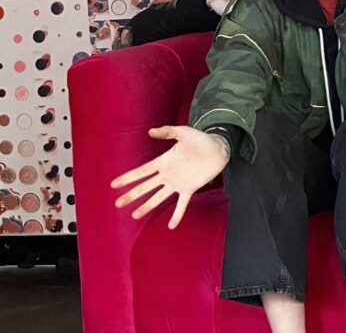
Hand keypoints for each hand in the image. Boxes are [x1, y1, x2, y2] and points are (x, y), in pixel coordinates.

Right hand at [110, 126, 229, 228]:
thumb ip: (167, 131)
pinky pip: (182, 204)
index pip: (141, 171)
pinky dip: (177, 215)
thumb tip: (151, 131)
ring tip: (134, 216)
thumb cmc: (200, 139)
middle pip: (145, 187)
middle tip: (117, 204)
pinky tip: (171, 225)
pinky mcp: (190, 189)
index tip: (113, 185)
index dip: (128, 178)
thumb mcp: (183, 132)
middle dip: (131, 195)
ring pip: (158, 197)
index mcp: (163, 162)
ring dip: (147, 206)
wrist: (218, 149)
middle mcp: (167, 175)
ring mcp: (177, 183)